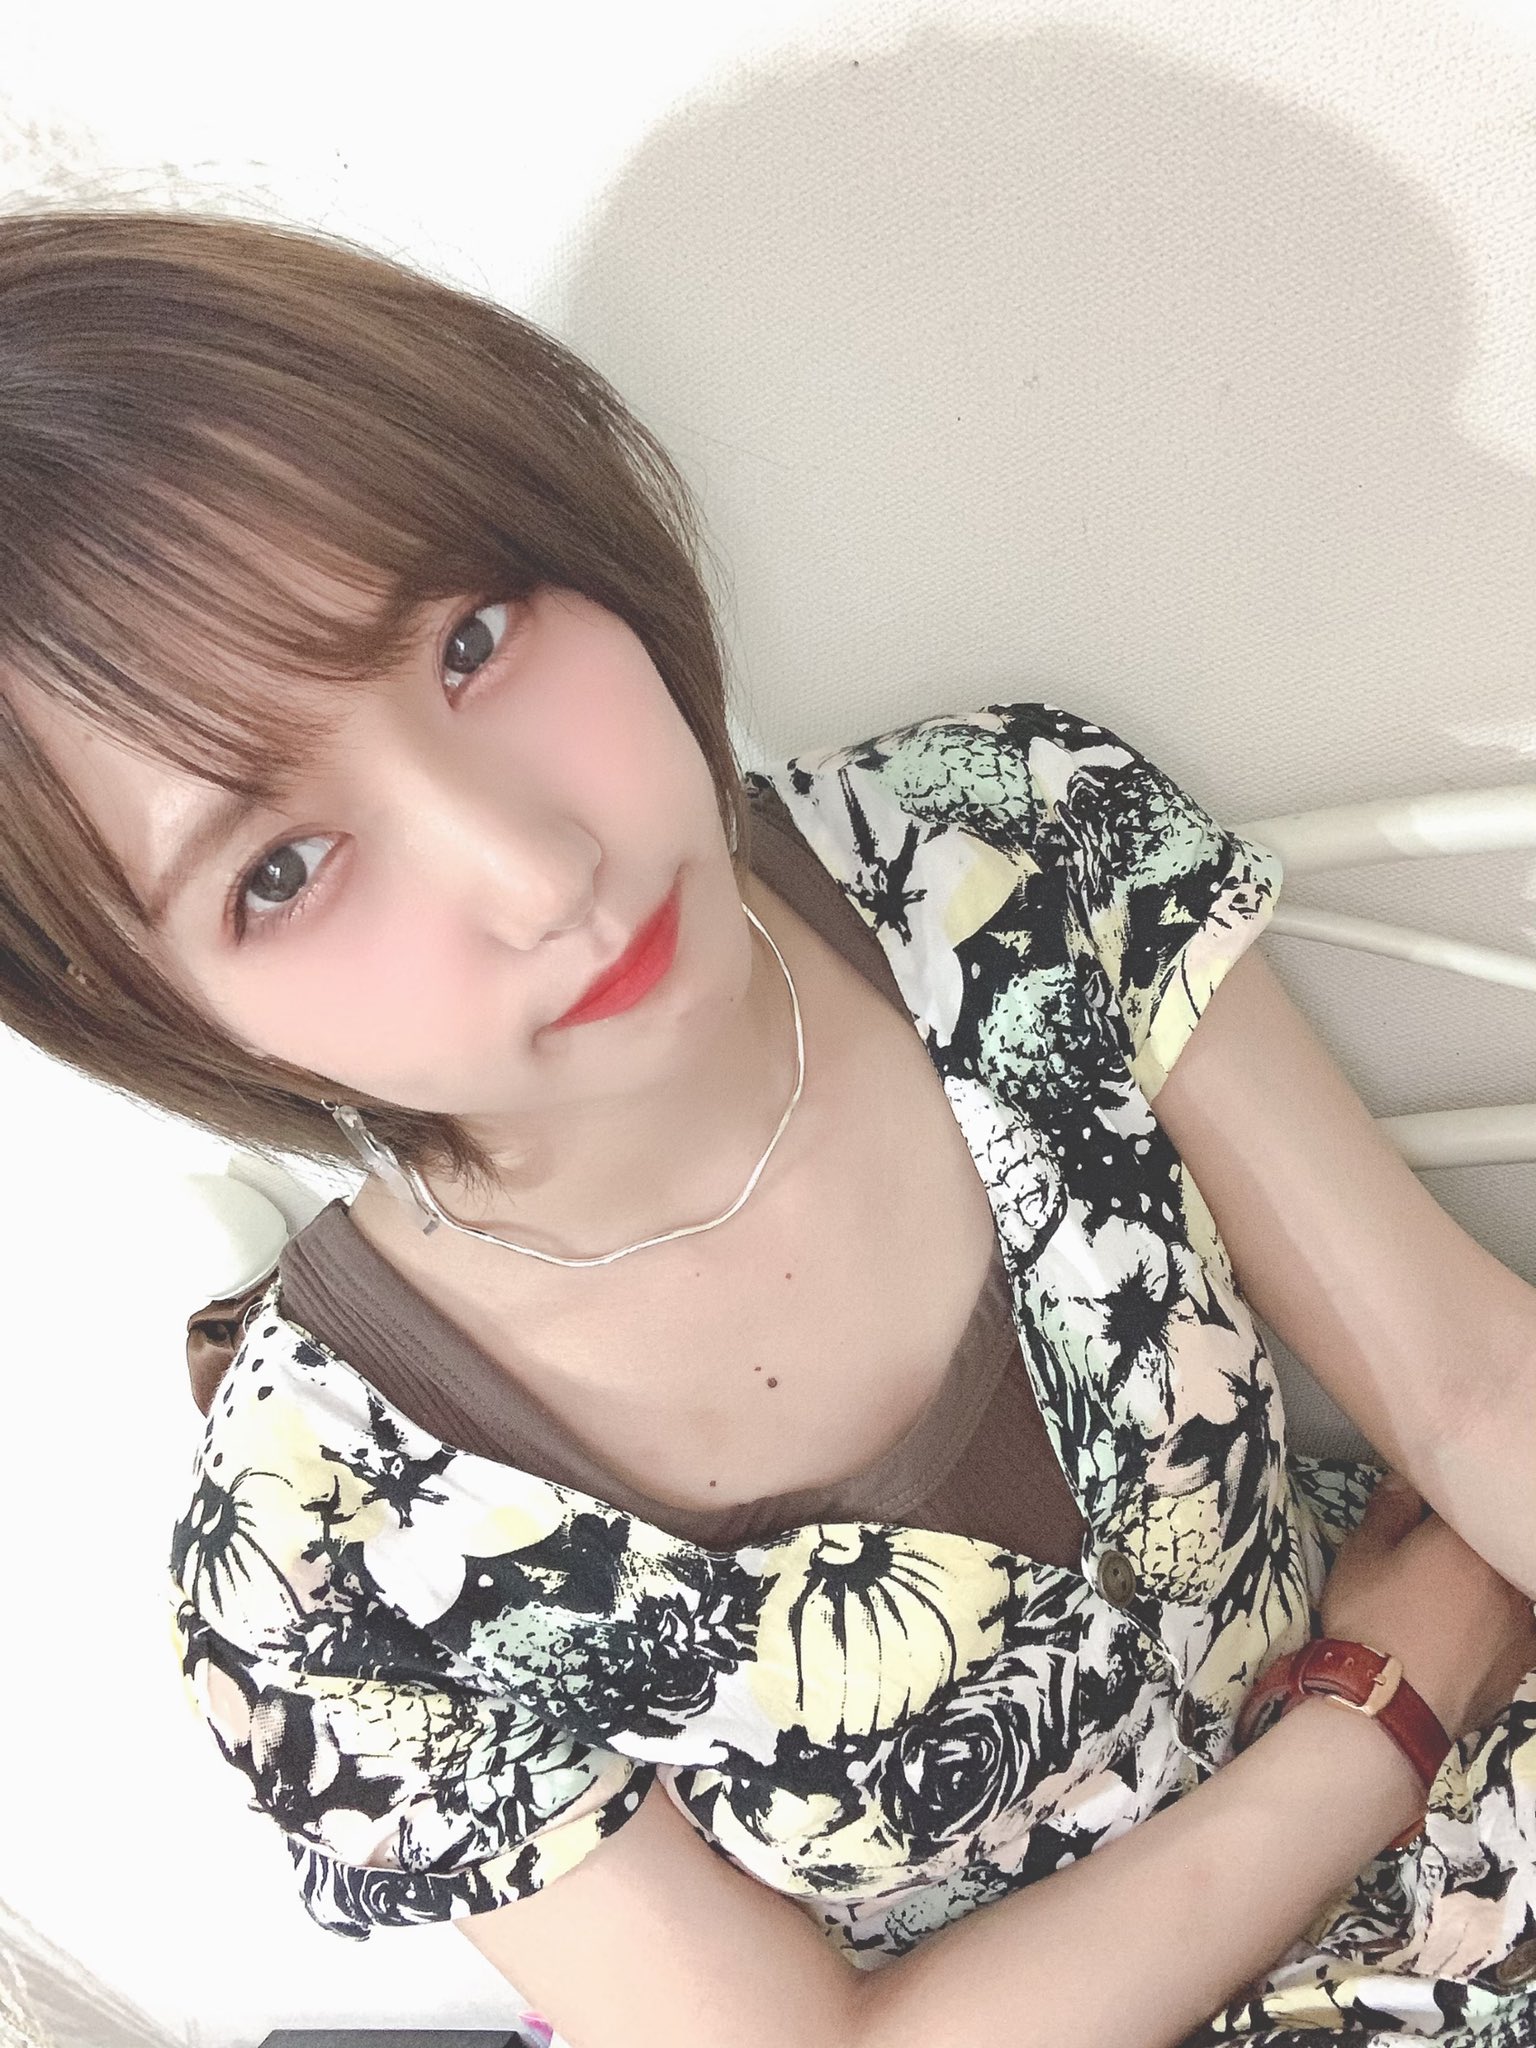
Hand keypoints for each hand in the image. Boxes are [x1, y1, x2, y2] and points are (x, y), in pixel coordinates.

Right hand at [1320, 1473, 1535, 1740]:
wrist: (1390, 1704)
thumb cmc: (1372, 1617)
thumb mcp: (1362, 1553)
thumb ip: (1388, 1509)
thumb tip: (1404, 1483)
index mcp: (1467, 1536)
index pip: (1457, 1502)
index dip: (1429, 1508)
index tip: (1411, 1519)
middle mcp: (1506, 1574)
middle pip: (1487, 1546)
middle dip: (1462, 1548)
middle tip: (1426, 1562)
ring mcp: (1524, 1621)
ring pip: (1506, 1589)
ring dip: (1484, 1588)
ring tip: (1447, 1603)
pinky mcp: (1524, 1661)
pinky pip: (1515, 1630)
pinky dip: (1496, 1627)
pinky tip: (1469, 1636)